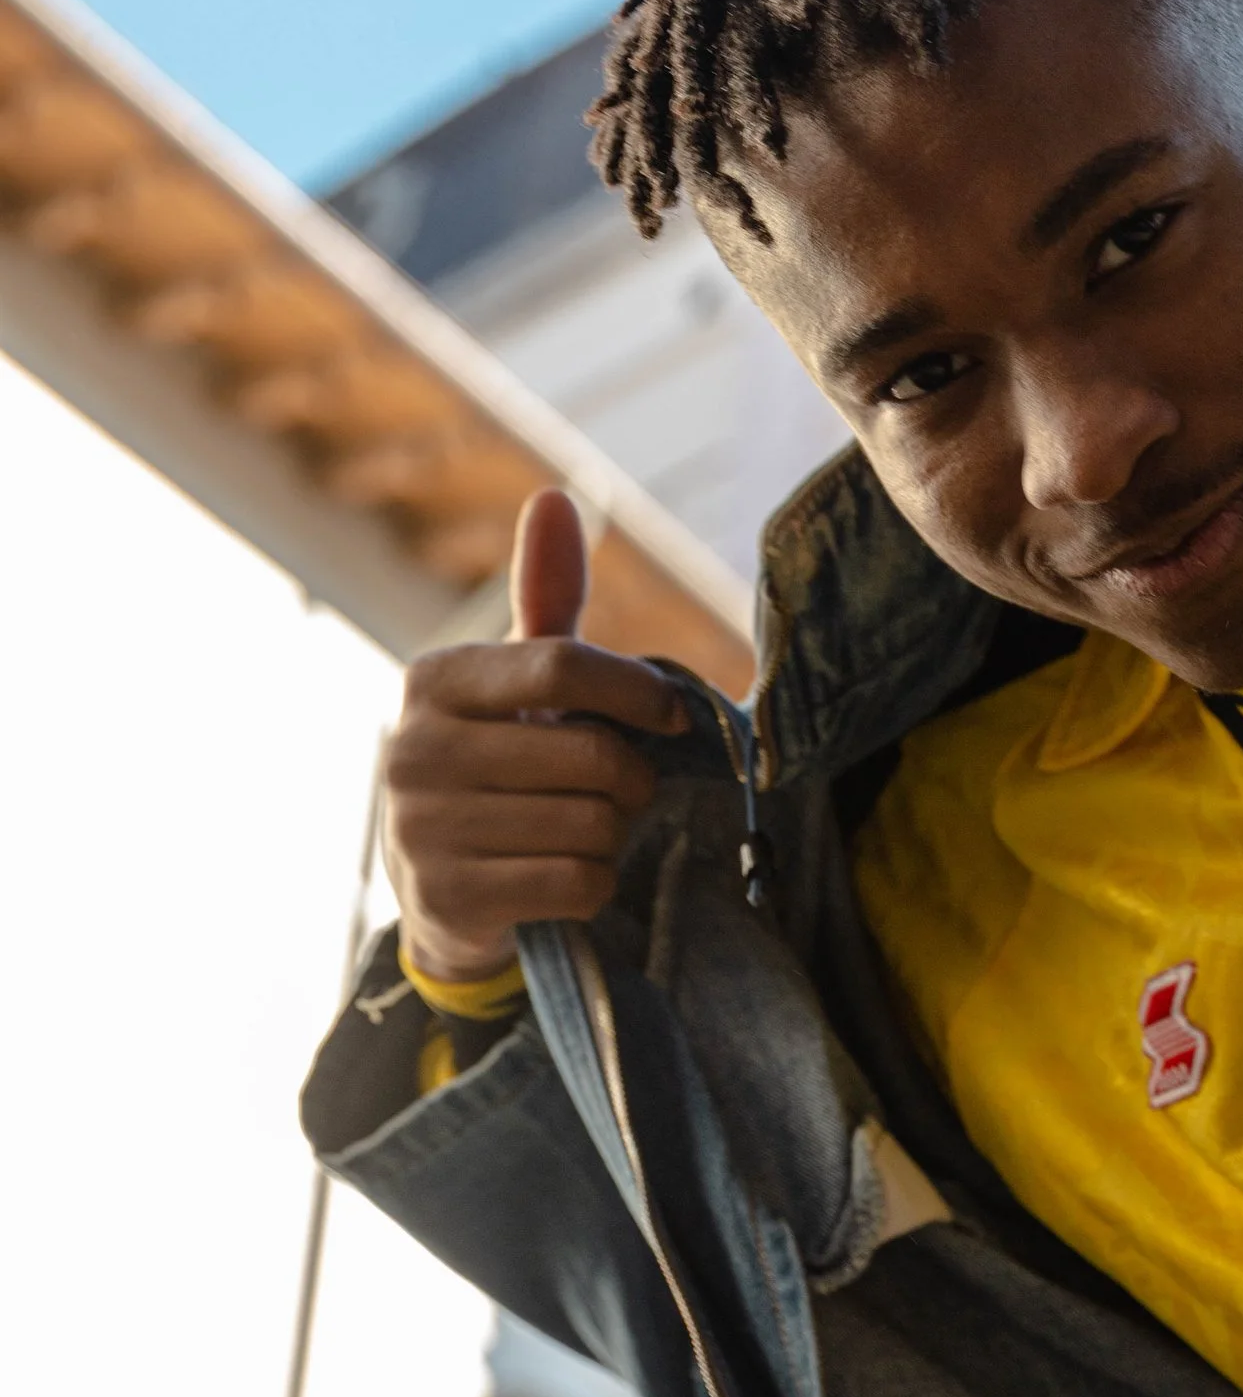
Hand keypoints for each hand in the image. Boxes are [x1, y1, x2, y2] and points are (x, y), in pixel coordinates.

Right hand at [382, 488, 689, 983]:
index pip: (562, 666)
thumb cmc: (497, 767)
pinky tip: (563, 876)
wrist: (438, 893)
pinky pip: (577, 882)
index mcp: (435, 682)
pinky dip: (594, 884)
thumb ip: (545, 599)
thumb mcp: (515, 685)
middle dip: (630, 779)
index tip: (672, 716)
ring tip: (580, 829)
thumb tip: (555, 497)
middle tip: (620, 789)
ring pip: (591, 825)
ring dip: (611, 833)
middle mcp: (415, 750)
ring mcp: (424, 830)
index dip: (638, 693)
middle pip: (592, 756)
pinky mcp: (449, 899)